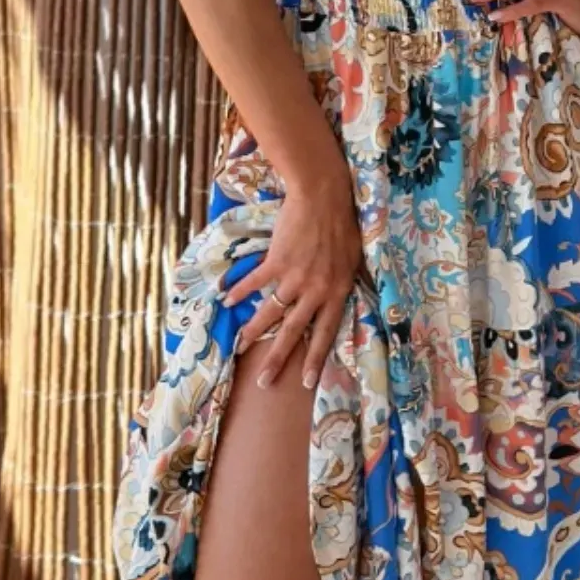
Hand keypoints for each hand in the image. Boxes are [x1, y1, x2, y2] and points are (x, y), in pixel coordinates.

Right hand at [224, 167, 362, 390]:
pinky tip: (227, 300)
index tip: (307, 384)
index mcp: (336, 291)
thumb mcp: (352, 259)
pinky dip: (239, 291)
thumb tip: (337, 301)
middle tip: (264, 382)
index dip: (315, 359)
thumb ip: (341, 284)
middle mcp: (315, 290)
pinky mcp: (276, 261)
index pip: (325, 333)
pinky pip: (255, 282)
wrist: (324, 195)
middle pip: (293, 332)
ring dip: (252, 331)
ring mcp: (294, 276)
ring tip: (239, 347)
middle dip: (277, 359)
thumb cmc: (342, 225)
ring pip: (270, 312)